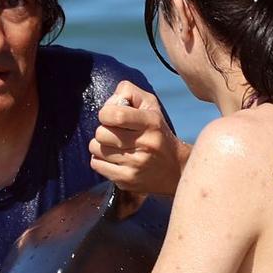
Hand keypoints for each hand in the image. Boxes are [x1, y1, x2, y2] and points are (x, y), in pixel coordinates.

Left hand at [90, 82, 188, 196]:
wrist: (176, 169)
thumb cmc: (157, 133)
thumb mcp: (150, 106)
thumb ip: (128, 92)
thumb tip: (109, 102)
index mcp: (151, 123)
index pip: (116, 115)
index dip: (105, 113)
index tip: (110, 117)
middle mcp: (145, 144)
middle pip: (101, 133)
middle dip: (103, 130)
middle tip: (114, 133)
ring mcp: (135, 165)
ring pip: (96, 148)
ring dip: (101, 145)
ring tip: (115, 146)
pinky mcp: (127, 180)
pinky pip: (96, 165)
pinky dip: (100, 160)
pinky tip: (113, 159)